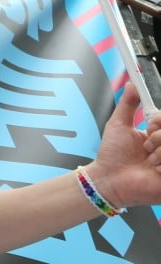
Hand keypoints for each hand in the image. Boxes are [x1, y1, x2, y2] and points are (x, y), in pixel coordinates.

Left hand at [87, 83, 160, 208]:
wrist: (109, 179)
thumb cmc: (112, 155)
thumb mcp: (119, 124)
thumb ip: (127, 104)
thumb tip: (132, 84)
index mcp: (159, 135)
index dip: (160, 121)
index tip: (149, 125)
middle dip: (159, 136)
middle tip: (146, 147)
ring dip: (160, 152)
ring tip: (148, 162)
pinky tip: (155, 171)